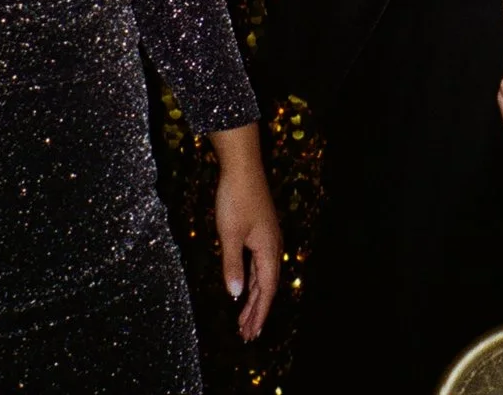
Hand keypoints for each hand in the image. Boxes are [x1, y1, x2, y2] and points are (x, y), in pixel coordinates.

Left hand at [211, 126, 281, 341]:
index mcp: (268, 250)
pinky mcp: (260, 232)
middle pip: (267, 287)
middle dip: (256, 311)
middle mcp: (272, 247)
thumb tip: (234, 295)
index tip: (251, 333)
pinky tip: (244, 287)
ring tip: (244, 319)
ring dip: (254, 298)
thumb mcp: (229, 235)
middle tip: (247, 334)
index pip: (266, 290)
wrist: (242, 167)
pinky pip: (259, 265)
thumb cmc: (235, 200)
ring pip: (263, 276)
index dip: (258, 313)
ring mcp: (267, 239)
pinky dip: (252, 281)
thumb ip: (232, 266)